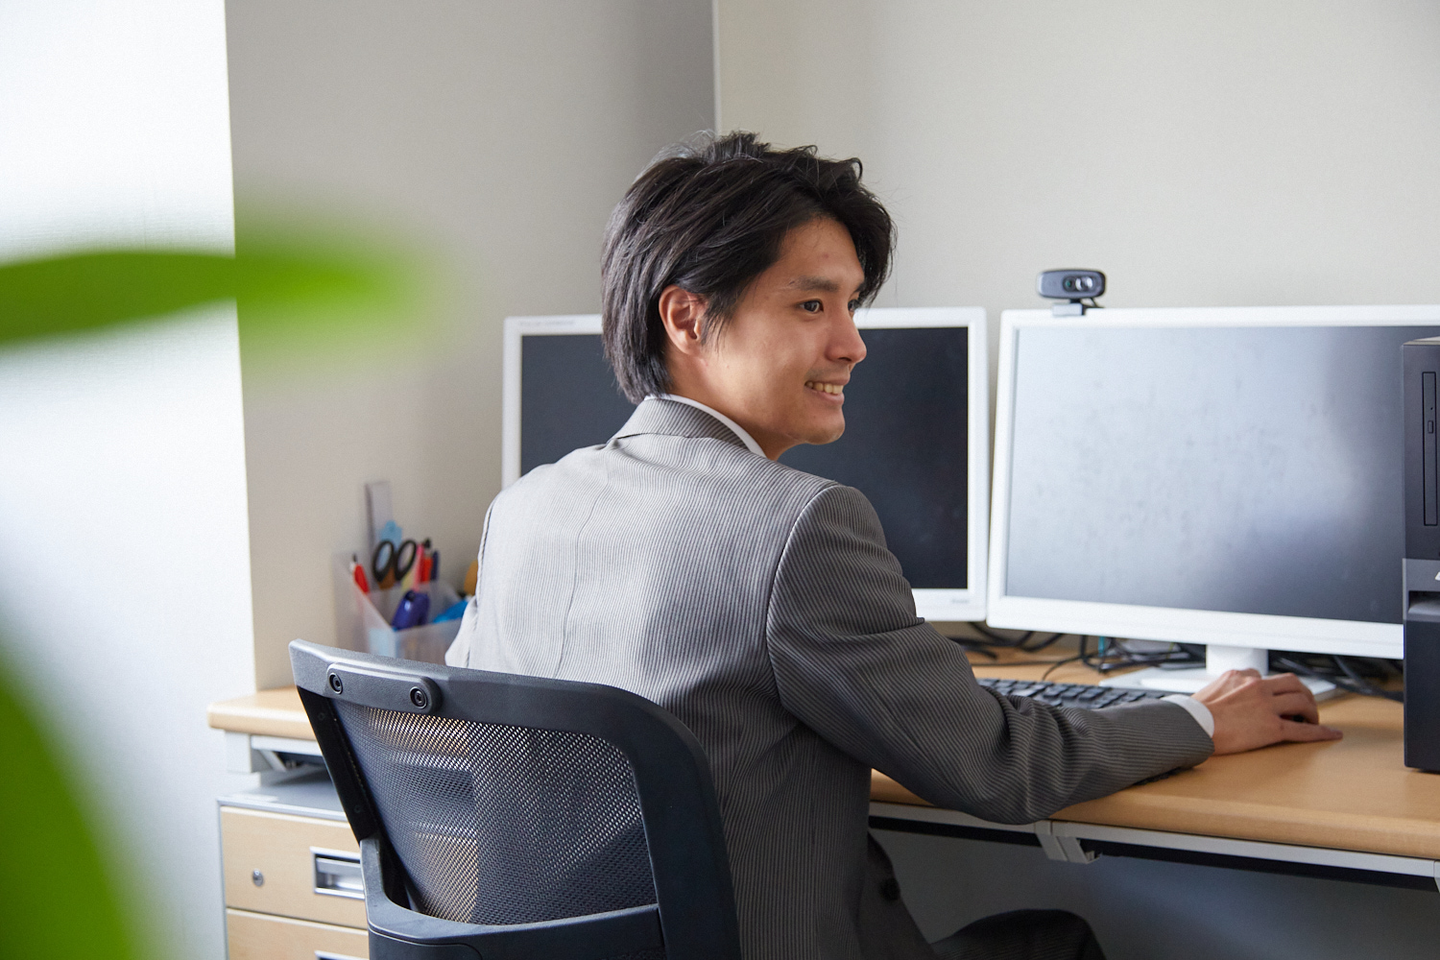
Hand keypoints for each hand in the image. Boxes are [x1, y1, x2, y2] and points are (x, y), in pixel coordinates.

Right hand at [1192, 669, 1342, 754]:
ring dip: (1312, 710)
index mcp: (1240, 676)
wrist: (1191, 726)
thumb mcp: (1207, 691)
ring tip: (1313, 719)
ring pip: (1301, 701)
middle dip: (1303, 693)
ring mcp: (1266, 706)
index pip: (1264, 676)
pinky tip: (1331, 734)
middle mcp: (1256, 686)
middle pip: (1293, 683)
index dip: (1274, 688)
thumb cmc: (1193, 714)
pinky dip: (1320, 732)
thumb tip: (1223, 697)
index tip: (1276, 697)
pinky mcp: (1272, 727)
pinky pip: (1302, 729)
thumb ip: (1223, 689)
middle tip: (1305, 705)